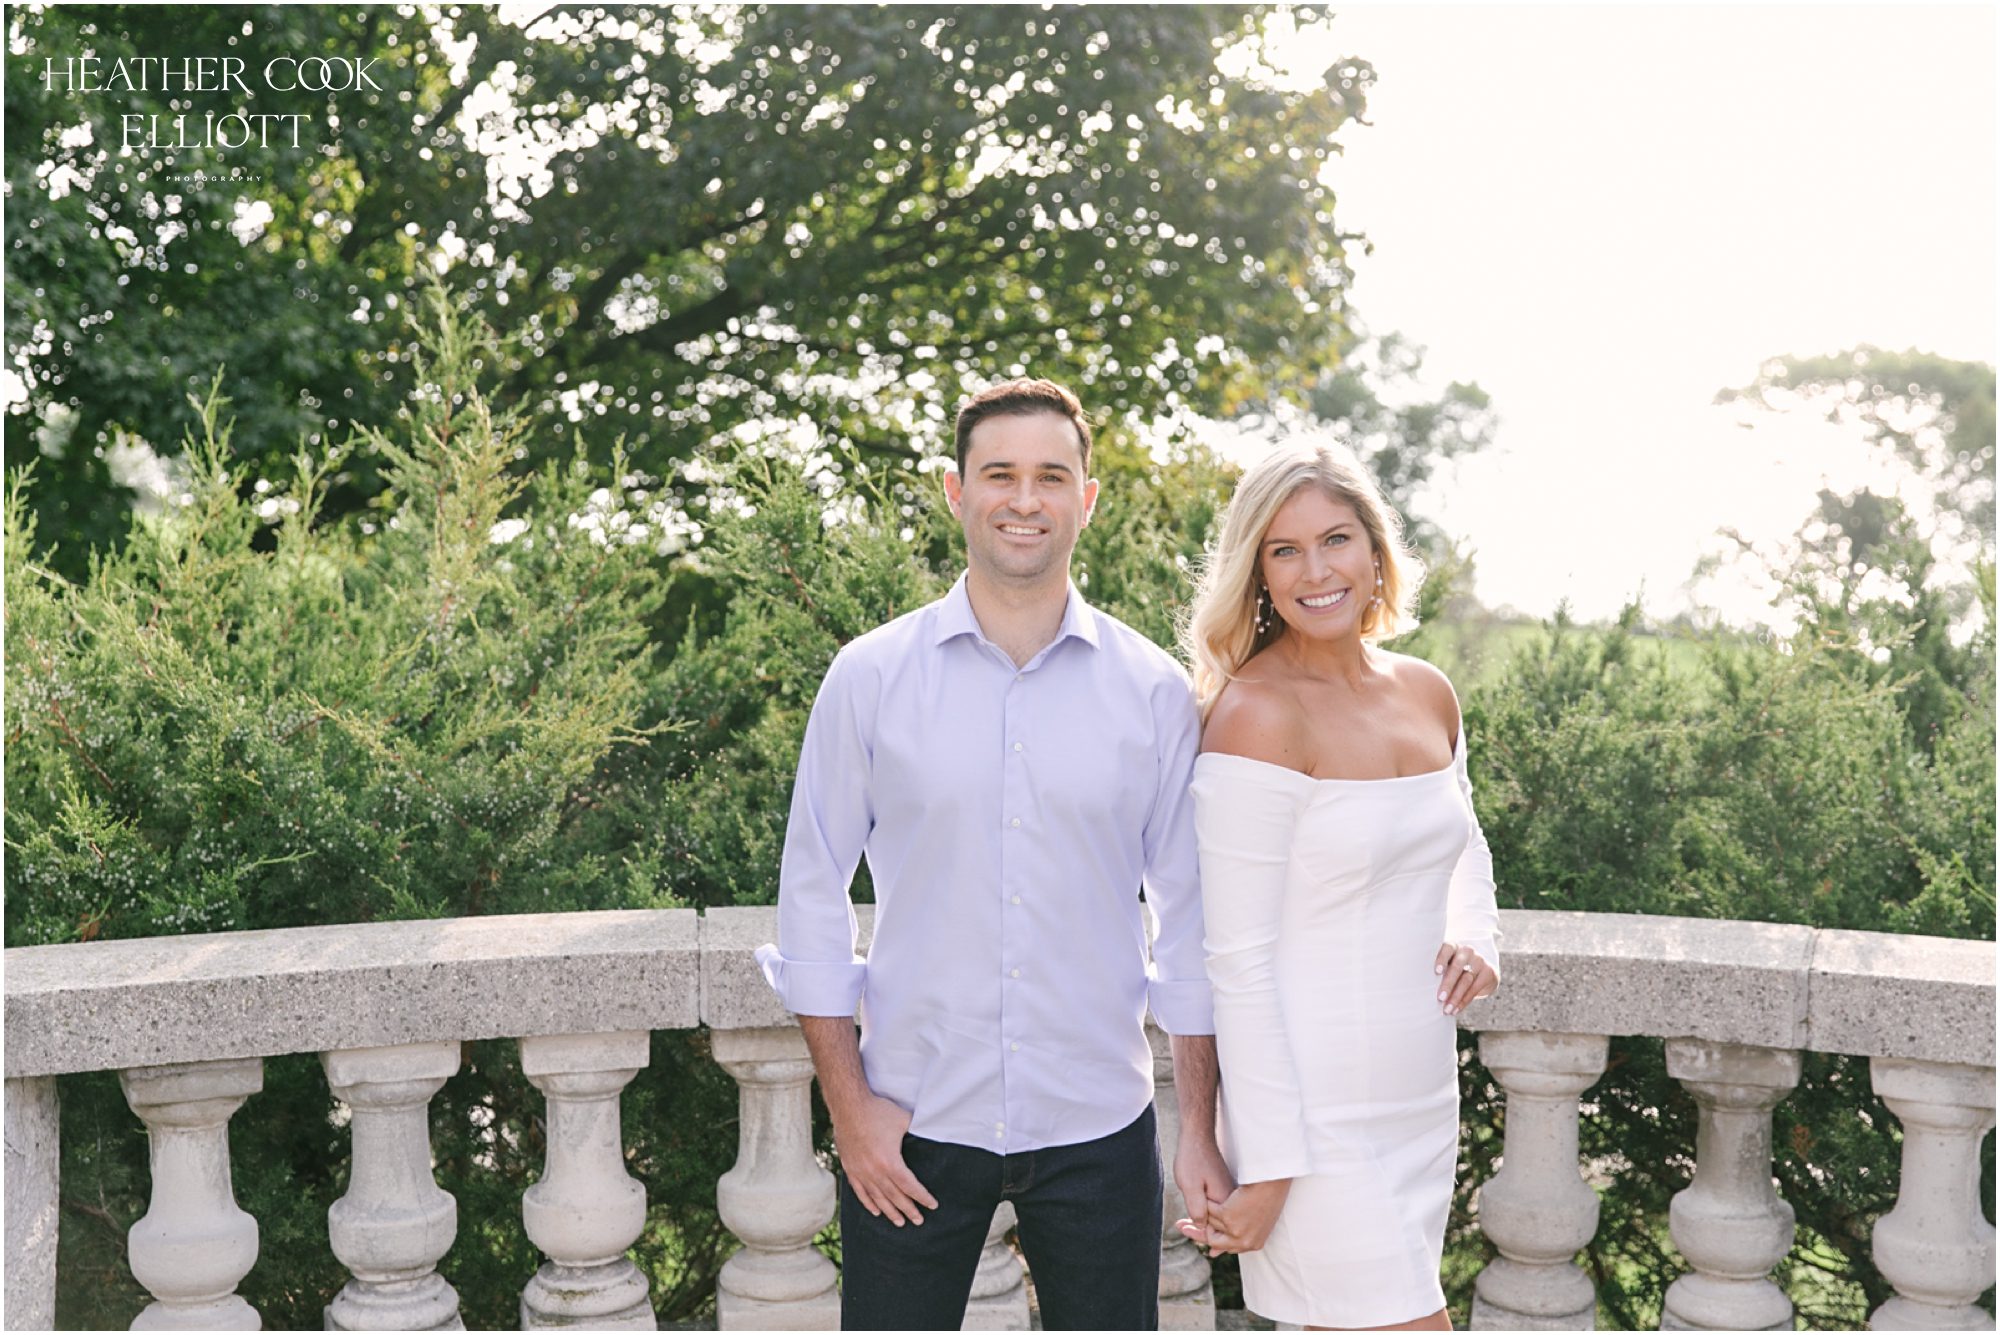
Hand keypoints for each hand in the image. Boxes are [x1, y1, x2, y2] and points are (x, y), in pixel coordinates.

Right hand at [830, 1091, 938, 1226]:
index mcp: (890, 1162)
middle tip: (919, 1221)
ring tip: (900, 1223)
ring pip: (878, 1198)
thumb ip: (917, 1132)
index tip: (932, 1205)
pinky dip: (869, 1203)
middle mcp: (875, 1172)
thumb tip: (932, 1133)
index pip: (910, 1186)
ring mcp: (861, 1172)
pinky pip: (860, 1191)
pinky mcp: (850, 1168)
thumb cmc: (878, 1111)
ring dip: (890, 1212)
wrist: (849, 1106)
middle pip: (895, 1197)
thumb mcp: (904, 1120)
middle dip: (909, 1210)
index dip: (922, 1197)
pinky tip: (876, 1211)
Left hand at [1171, 1128, 1233, 1246]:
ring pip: (1220, 1218)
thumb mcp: (1189, 1185)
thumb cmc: (1192, 1159)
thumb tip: (1201, 1228)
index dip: (1199, 1232)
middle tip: (1182, 1225)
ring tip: (1188, 1222)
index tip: (1183, 1226)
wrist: (1198, 1137)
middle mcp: (1232, 1199)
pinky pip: (1220, 1209)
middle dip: (1202, 1229)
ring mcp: (1231, 1194)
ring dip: (1205, 1221)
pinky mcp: (1226, 1189)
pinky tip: (1199, 1209)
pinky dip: (1209, 1212)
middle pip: (1220, 1225)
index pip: (1216, 1228)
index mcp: (1224, 1200)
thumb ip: (1196, 1208)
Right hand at [1182, 1180, 1289, 1253]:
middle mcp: (1243, 1241)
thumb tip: (1213, 1253)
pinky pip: (1208, 1210)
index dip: (1210, 1243)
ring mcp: (1235, 1230)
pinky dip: (1205, 1201)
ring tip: (1196, 1201)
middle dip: (1196, 1234)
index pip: (1225, 1247)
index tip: (1197, 1239)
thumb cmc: (1269, 1194)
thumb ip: (1235, 1235)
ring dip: (1203, 1213)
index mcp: (1253, 1243)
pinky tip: (1205, 1191)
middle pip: (1213, 1240)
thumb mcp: (1256, 1219)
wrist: (1273, 1180)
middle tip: (1180, 1226)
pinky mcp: (1227, 1217)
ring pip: (1210, 1224)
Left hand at [1434, 941, 1498, 1015]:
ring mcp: (1479, 960)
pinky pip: (1475, 989)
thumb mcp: (1446, 965)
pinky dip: (1464, 1001)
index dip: (1441, 959)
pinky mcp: (1489, 972)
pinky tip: (1456, 1009)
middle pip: (1457, 967)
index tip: (1436, 972)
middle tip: (1440, 998)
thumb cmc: (1453, 969)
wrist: (1480, 970)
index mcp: (1453, 946)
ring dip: (1456, 997)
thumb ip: (1436, 971)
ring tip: (1447, 1009)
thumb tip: (1419, 989)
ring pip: (1466, 980)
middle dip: (1448, 984)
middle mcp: (1466, 951)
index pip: (1447, 949)